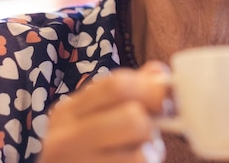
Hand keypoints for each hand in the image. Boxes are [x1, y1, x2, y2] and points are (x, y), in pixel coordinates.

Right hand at [39, 62, 169, 162]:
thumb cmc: (88, 154)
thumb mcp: (99, 118)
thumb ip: (129, 93)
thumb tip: (159, 74)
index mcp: (68, 112)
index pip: (117, 84)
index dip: (152, 89)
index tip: (164, 102)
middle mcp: (63, 140)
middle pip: (133, 118)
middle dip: (150, 128)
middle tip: (145, 139)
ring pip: (141, 156)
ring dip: (149, 156)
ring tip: (136, 158)